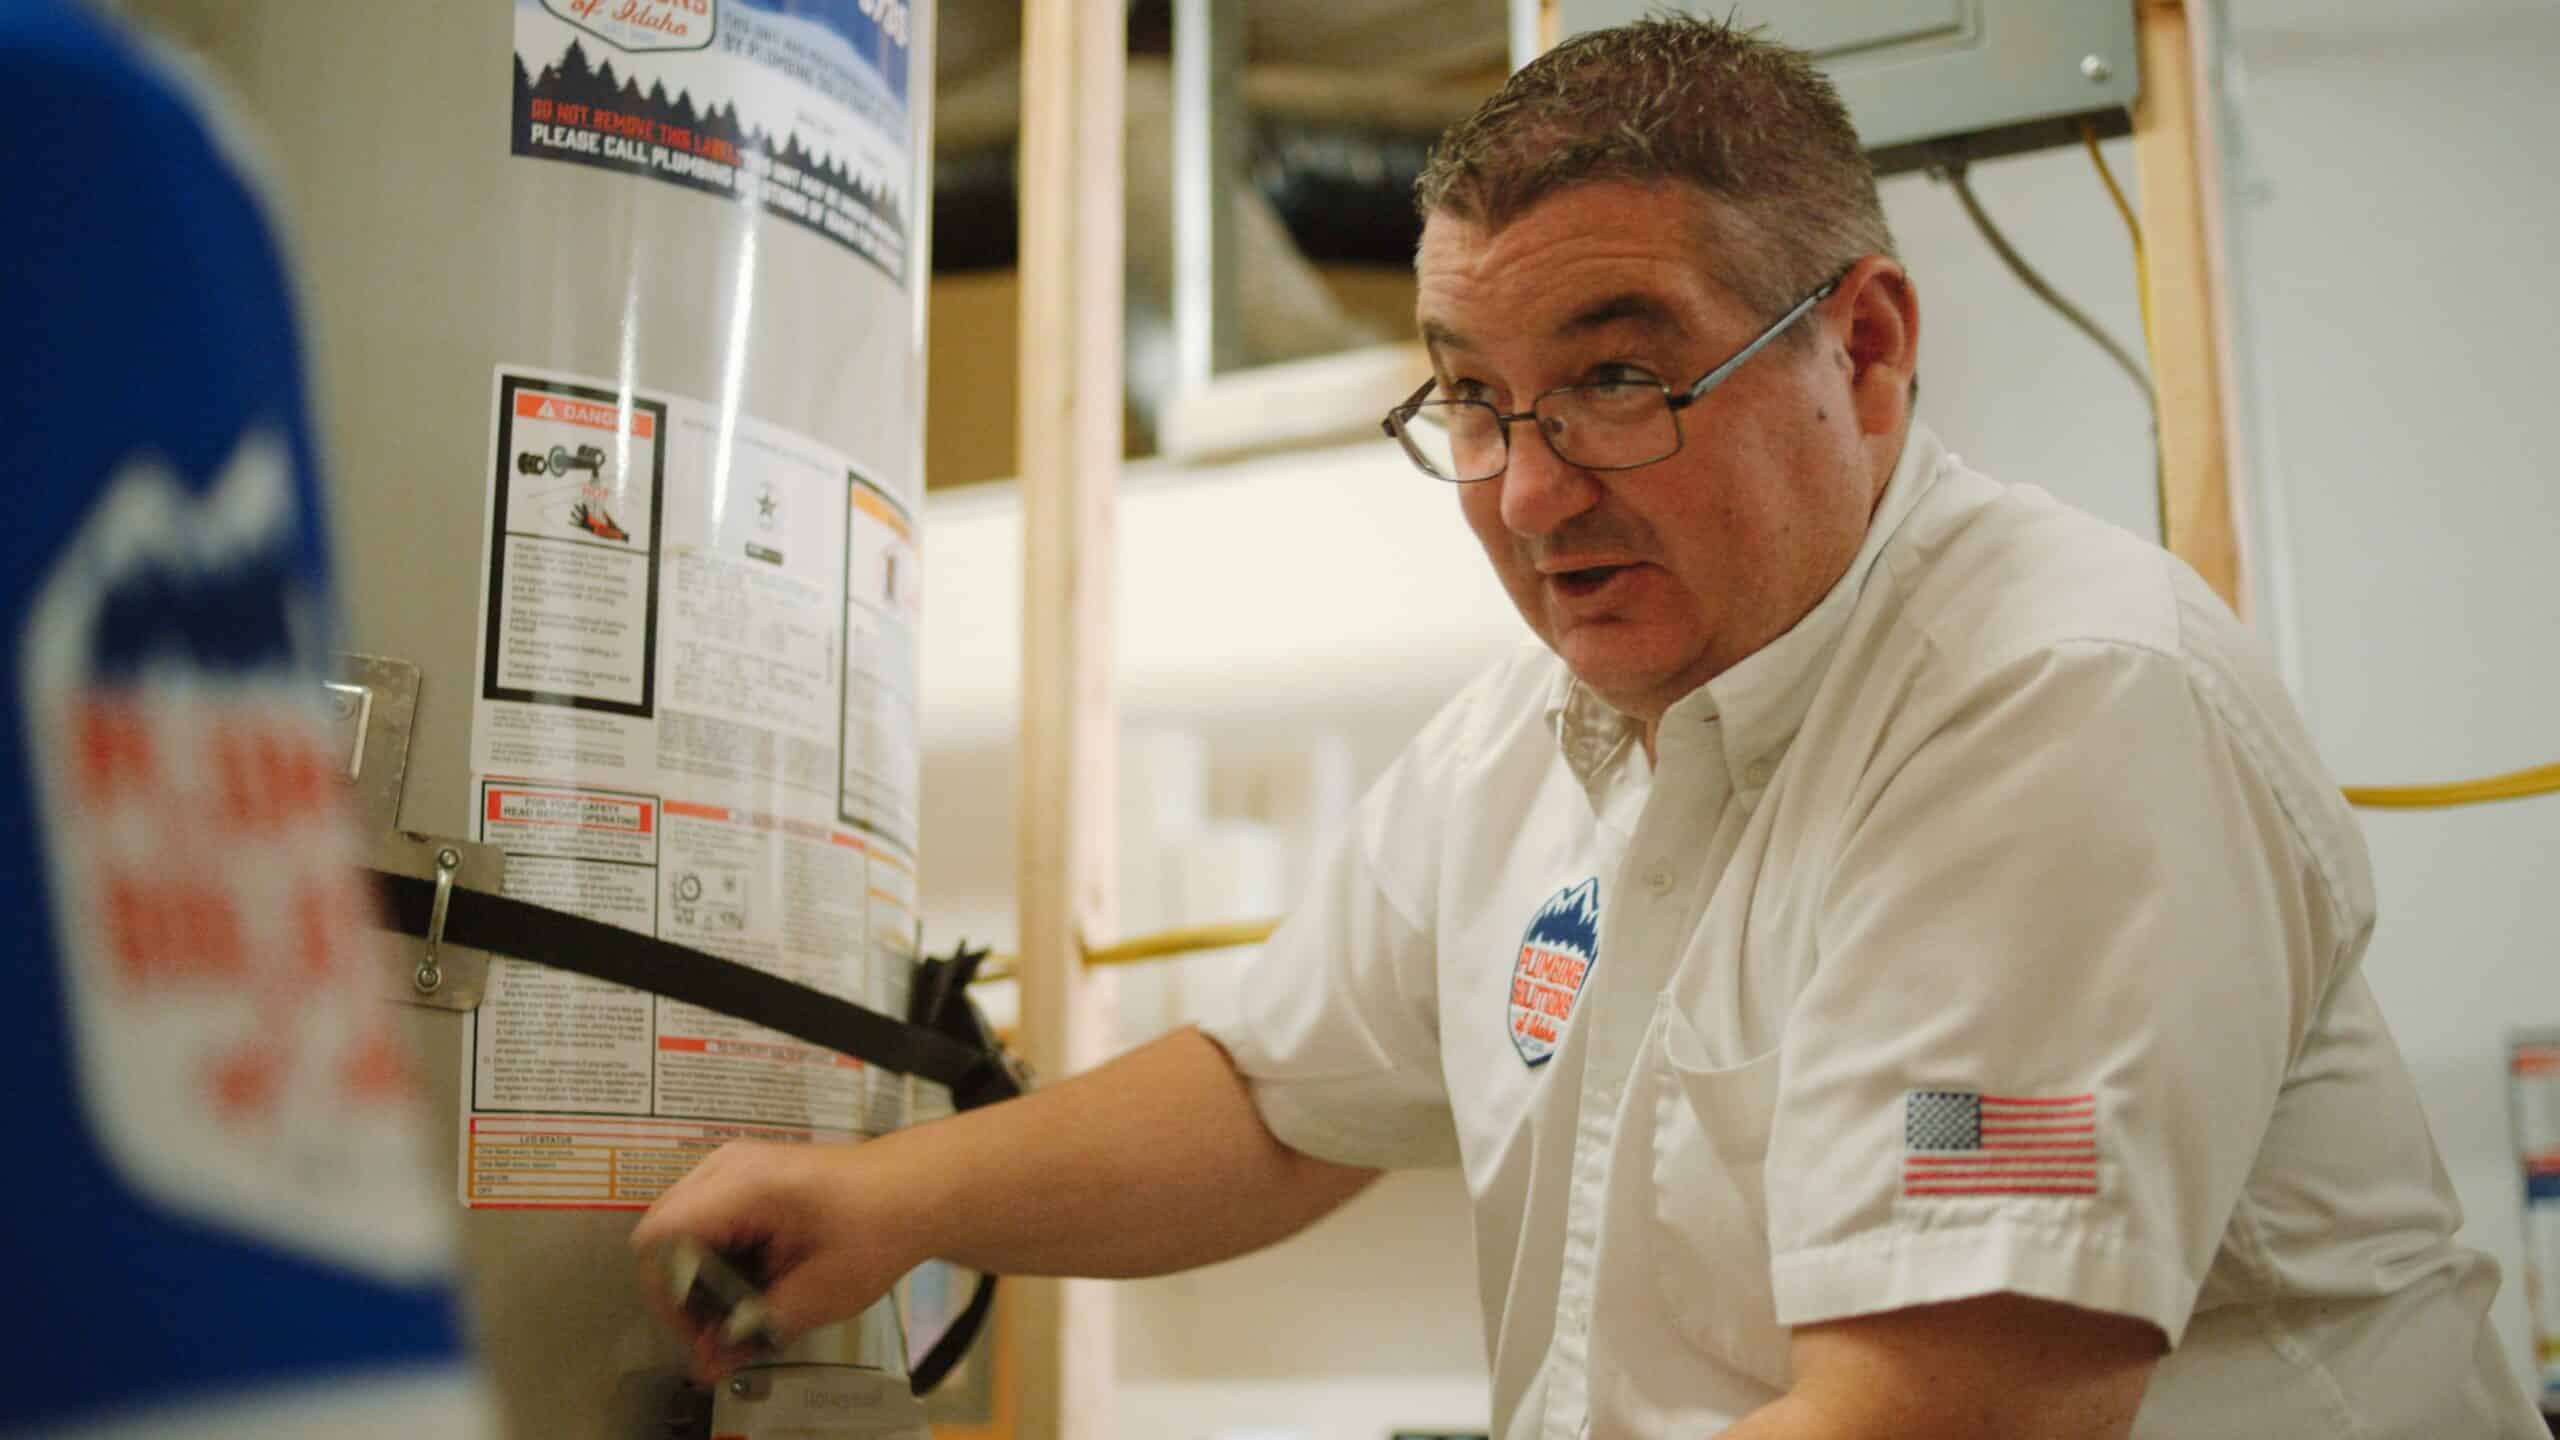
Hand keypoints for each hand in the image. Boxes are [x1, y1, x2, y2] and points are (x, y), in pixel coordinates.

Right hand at [629, 1138, 918, 1379]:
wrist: (916, 1188)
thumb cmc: (880, 1227)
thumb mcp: (825, 1290)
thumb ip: (760, 1328)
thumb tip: (708, 1365)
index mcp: (744, 1186)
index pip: (662, 1236)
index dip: (668, 1293)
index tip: (703, 1331)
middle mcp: (725, 1168)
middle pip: (663, 1236)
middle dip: (684, 1293)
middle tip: (723, 1331)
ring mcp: (731, 1169)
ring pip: (680, 1233)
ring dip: (701, 1280)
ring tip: (744, 1311)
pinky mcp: (741, 1181)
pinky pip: (703, 1224)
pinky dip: (718, 1261)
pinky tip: (755, 1284)